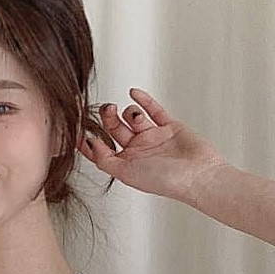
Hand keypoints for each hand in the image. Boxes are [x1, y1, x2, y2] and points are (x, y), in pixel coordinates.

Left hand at [80, 89, 227, 205]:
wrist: (197, 175)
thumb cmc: (166, 180)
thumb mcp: (126, 173)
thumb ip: (105, 159)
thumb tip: (89, 143)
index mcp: (126, 164)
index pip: (102, 149)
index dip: (89, 139)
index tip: (77, 127)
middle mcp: (138, 150)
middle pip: (115, 128)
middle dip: (108, 118)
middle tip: (107, 110)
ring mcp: (153, 137)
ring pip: (132, 117)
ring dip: (129, 112)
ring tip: (133, 116)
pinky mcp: (168, 126)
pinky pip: (153, 109)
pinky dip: (143, 100)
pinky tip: (134, 93)